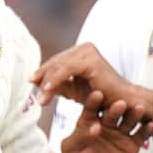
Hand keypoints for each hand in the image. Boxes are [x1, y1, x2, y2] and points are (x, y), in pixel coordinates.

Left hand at [32, 44, 152, 116]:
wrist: (122, 103)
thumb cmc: (101, 97)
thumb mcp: (74, 89)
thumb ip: (57, 84)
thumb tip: (34, 81)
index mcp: (81, 52)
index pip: (57, 60)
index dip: (43, 71)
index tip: (30, 81)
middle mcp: (84, 48)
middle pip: (56, 62)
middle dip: (42, 76)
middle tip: (30, 87)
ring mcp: (88, 53)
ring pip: (59, 66)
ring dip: (46, 82)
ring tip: (40, 97)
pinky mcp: (90, 61)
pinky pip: (66, 71)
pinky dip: (54, 82)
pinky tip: (46, 92)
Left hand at [59, 90, 152, 152]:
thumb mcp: (71, 150)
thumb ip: (80, 135)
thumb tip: (94, 126)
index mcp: (89, 123)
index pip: (92, 109)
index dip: (94, 102)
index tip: (98, 94)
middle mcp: (106, 126)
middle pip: (112, 113)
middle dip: (116, 108)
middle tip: (121, 103)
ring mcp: (119, 135)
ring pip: (128, 121)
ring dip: (134, 115)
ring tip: (139, 109)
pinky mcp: (132, 146)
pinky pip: (140, 136)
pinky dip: (146, 130)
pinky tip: (150, 125)